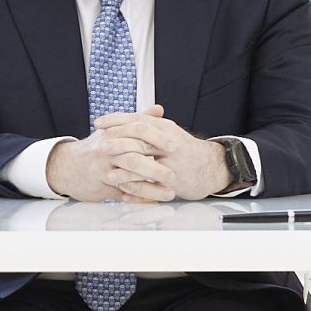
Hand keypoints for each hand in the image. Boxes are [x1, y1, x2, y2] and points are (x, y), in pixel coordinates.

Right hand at [42, 121, 168, 203]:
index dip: (157, 140)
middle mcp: (105, 152)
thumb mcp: (112, 130)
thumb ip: (137, 119)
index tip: (174, 146)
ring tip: (170, 192)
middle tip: (174, 174)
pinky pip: (124, 195)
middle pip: (133, 160)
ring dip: (151, 188)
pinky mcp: (101, 188)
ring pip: (129, 181)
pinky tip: (154, 201)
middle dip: (155, 169)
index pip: (137, 135)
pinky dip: (140, 199)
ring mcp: (102, 171)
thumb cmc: (94, 149)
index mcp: (111, 135)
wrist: (66, 166)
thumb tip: (158, 110)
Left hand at [74, 105, 233, 202]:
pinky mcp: (175, 180)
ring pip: (146, 161)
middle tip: (98, 146)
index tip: (98, 123)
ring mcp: (172, 161)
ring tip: (108, 174)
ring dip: (124, 169)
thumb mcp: (167, 132)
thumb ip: (146, 124)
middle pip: (140, 137)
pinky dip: (136, 189)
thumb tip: (120, 118)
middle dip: (117, 141)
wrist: (211, 167)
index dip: (116, 120)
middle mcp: (168, 141)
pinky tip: (123, 192)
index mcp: (164, 127)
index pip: (138, 119)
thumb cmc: (184, 150)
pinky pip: (152, 185)